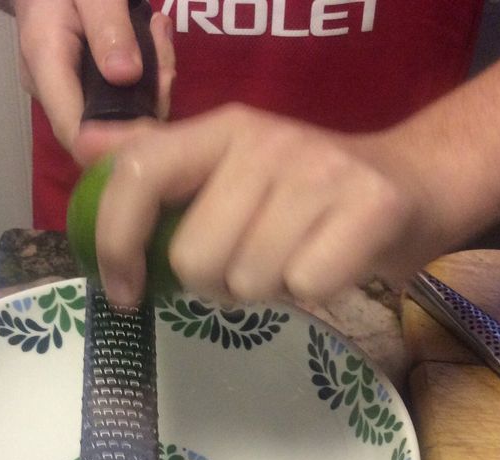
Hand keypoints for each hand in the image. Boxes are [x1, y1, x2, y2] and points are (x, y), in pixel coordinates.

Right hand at [13, 0, 174, 158]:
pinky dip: (147, 77)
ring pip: (117, 115)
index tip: (157, 126)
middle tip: (167, 61)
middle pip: (103, 128)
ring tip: (161, 35)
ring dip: (152, 86)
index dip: (115, 143)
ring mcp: (67, 92)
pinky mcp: (84, 90)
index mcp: (45, 63)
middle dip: (146, 107)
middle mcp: (52, 89)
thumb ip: (107, 25)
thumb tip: (127, 76)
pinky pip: (120, 99)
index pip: (74, 131)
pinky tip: (156, 39)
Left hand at [75, 104, 450, 307]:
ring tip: (291, 259)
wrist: (414, 184)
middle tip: (249, 264)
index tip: (124, 291)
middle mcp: (265, 141)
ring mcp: (319, 172)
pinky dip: (312, 292)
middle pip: (194, 258)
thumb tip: (85, 148)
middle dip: (215, 283)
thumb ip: (162, 162)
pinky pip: (304, 287)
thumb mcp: (230, 165)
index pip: (139, 172)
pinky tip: (327, 264)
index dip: (116, 240)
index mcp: (222, 128)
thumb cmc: (307, 190)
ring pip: (248, 279)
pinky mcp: (368, 207)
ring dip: (265, 290)